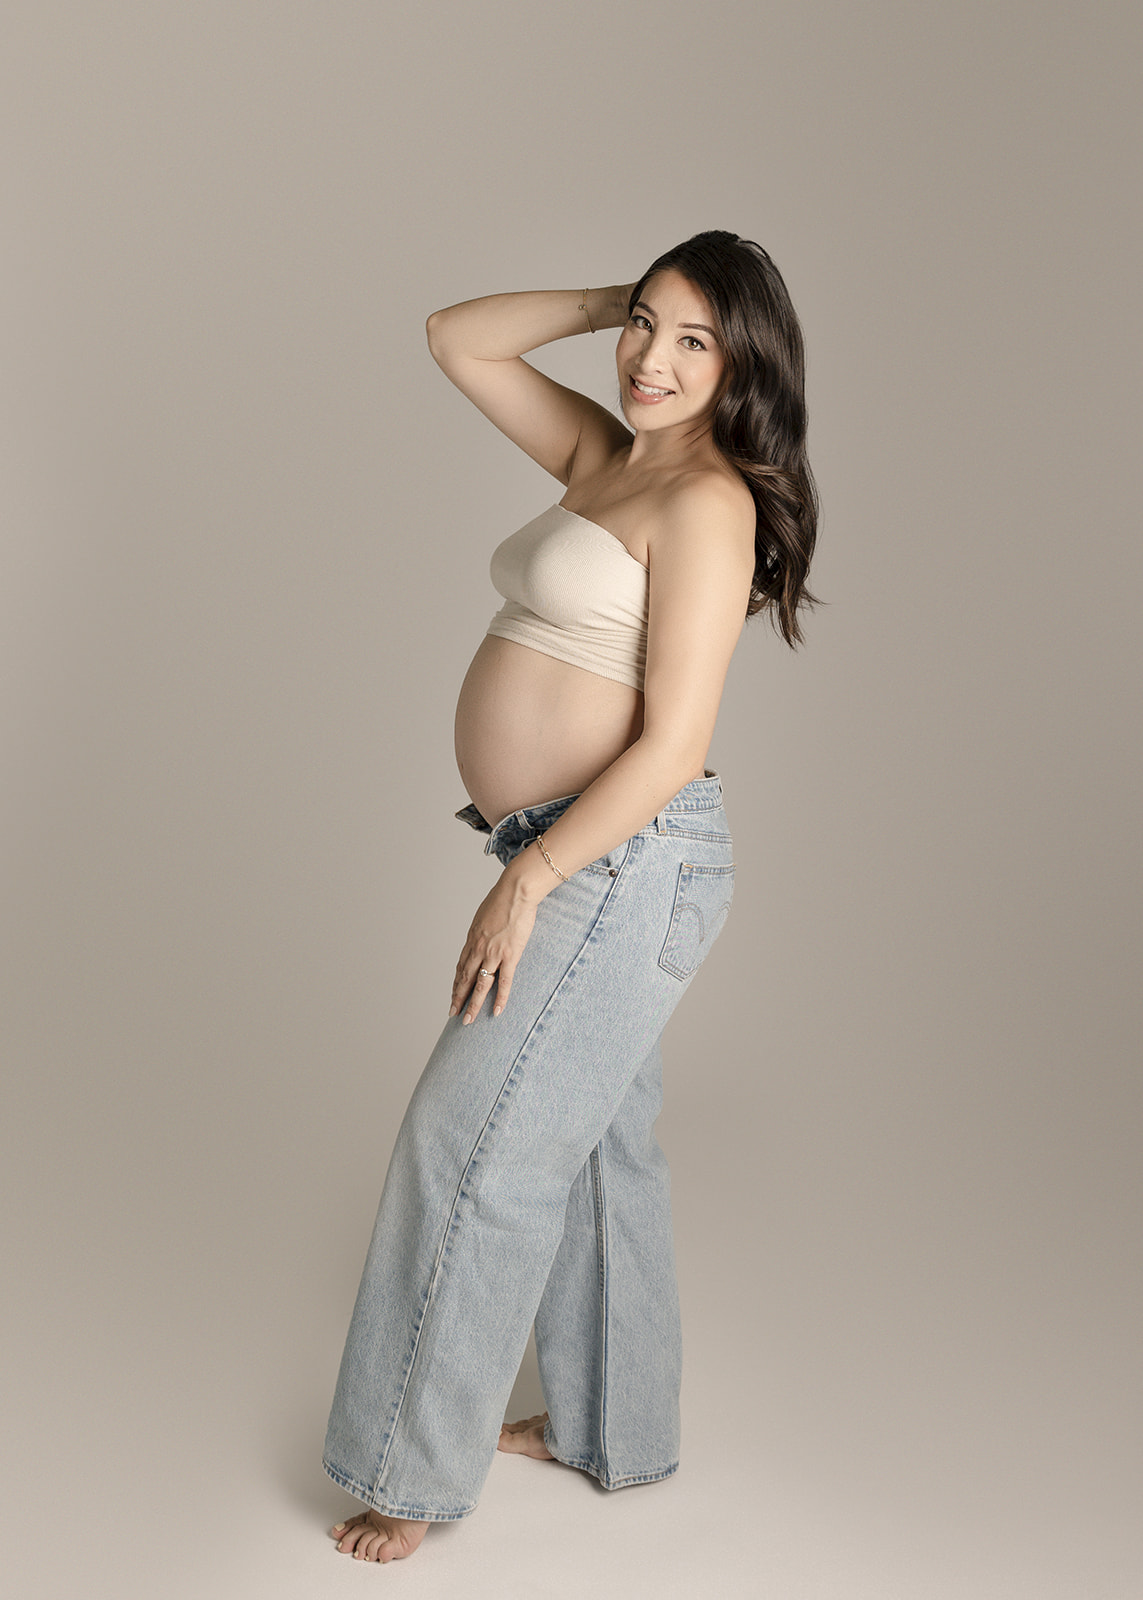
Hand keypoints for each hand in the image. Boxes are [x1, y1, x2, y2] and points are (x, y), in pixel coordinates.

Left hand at [449, 868, 538, 1024]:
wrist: (516, 891)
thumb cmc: (503, 899)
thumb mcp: (484, 915)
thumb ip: (483, 929)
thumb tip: (484, 935)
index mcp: (472, 939)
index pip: (461, 966)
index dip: (456, 983)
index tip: (454, 995)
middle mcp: (478, 949)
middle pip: (465, 979)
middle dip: (458, 998)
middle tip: (452, 1014)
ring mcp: (493, 953)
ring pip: (480, 985)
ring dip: (473, 1004)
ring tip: (468, 1020)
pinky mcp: (510, 955)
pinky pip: (504, 982)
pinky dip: (500, 998)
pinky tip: (497, 1011)